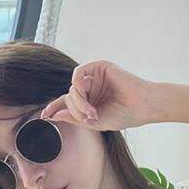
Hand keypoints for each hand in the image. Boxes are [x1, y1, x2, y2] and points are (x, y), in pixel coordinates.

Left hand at [39, 59, 154, 130]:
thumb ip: (74, 118)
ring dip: (78, 102)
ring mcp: (95, 77)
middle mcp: (91, 88)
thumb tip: (54, 115)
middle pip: (69, 97)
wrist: (143, 106)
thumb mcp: (95, 122)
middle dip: (74, 109)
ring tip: (91, 112)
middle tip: (89, 118)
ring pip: (73, 88)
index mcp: (90, 100)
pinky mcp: (100, 67)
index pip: (67, 102)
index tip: (44, 116)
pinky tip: (85, 93)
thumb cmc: (124, 115)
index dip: (55, 107)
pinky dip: (78, 84)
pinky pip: (78, 73)